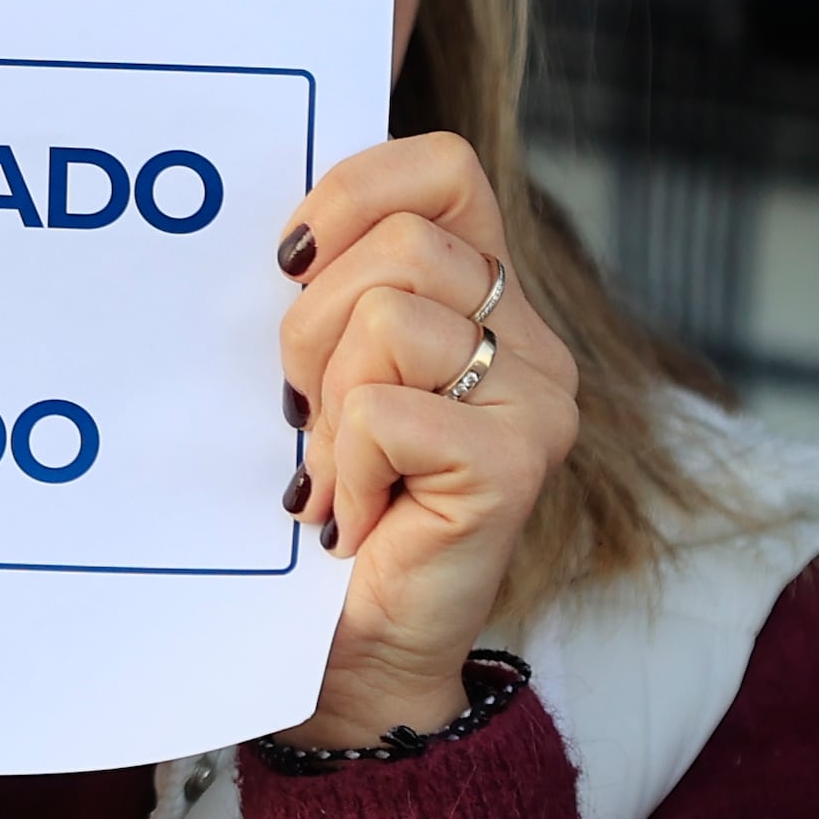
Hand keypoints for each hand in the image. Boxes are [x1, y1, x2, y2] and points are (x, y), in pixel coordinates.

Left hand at [275, 133, 579, 750]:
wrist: (355, 652)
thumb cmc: (330, 502)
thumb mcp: (322, 369)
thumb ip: (333, 286)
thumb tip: (281, 228)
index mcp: (486, 295)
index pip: (443, 167)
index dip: (354, 194)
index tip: (292, 265)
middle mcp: (531, 339)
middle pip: (400, 244)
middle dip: (312, 325)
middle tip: (309, 412)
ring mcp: (537, 399)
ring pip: (389, 313)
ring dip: (329, 401)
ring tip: (341, 468)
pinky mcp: (517, 461)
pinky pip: (385, 408)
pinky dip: (345, 464)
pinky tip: (354, 515)